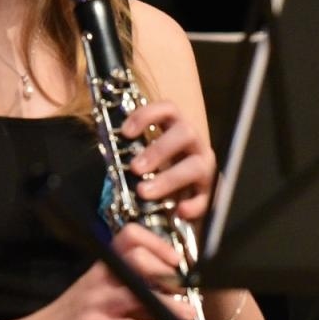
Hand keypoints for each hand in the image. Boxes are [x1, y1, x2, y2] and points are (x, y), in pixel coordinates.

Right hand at [6, 224, 194, 319]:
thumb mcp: (98, 300)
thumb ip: (129, 297)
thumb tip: (166, 296)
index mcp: (101, 270)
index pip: (129, 238)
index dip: (156, 243)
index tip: (175, 258)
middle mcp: (98, 281)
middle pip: (136, 259)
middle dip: (166, 272)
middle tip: (184, 288)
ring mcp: (94, 304)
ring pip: (135, 293)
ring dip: (166, 303)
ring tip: (187, 313)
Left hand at [122, 100, 215, 220]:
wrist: (182, 195)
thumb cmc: (158, 169)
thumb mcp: (146, 155)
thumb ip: (131, 152)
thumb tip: (107, 150)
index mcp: (176, 128)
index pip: (168, 109)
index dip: (147, 115)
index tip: (125, 132)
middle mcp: (194, 143)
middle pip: (185, 133)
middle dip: (159, 150)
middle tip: (135, 168)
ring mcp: (204, 166)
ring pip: (196, 166)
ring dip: (169, 178)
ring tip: (144, 192)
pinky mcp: (210, 192)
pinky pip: (207, 198)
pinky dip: (194, 204)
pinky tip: (180, 211)